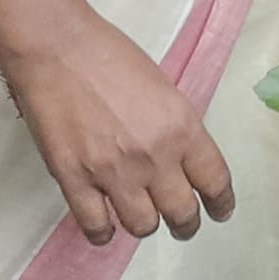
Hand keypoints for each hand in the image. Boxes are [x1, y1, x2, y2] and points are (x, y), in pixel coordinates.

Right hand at [0, 0, 233, 243]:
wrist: (57, 47)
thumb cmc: (110, 56)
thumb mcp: (164, 90)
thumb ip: (176, 130)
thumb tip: (180, 163)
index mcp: (183, 128)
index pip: (215, 181)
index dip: (221, 203)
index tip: (219, 211)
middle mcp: (155, 156)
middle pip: (182, 213)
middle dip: (186, 224)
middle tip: (181, 223)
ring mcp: (113, 172)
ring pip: (143, 226)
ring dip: (145, 224)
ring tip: (139, 215)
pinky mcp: (75, 180)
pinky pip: (97, 228)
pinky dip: (104, 232)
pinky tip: (105, 223)